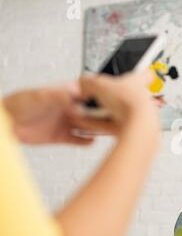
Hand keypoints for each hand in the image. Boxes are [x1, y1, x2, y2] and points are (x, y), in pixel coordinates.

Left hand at [2, 70, 158, 143]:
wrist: (3, 125)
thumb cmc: (16, 105)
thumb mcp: (37, 96)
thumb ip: (56, 95)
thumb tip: (73, 94)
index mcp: (64, 94)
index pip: (87, 94)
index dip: (100, 96)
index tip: (113, 99)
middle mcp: (68, 108)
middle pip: (91, 111)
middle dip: (103, 114)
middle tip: (116, 117)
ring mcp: (66, 122)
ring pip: (87, 125)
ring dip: (97, 129)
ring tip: (109, 130)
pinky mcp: (61, 136)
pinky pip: (78, 139)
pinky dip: (85, 141)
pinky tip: (92, 142)